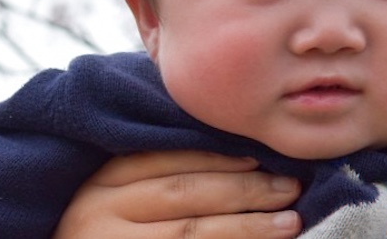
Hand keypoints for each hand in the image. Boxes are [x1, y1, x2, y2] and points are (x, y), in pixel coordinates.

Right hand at [53, 150, 301, 238]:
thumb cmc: (97, 237)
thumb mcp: (107, 199)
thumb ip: (149, 174)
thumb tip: (230, 156)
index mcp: (98, 183)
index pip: (163, 158)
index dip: (215, 157)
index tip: (258, 157)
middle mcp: (100, 212)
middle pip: (183, 193)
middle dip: (243, 189)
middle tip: (289, 186)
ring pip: (191, 233)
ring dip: (247, 226)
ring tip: (289, 221)